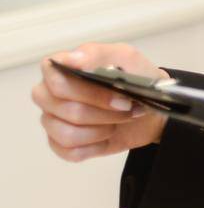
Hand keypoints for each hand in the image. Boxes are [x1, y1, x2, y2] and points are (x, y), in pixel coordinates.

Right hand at [34, 44, 168, 161]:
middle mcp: (49, 94)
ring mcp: (52, 120)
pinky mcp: (60, 144)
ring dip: (101, 128)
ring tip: (120, 119)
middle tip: (126, 105)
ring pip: (67, 132)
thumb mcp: (126, 58)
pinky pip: (70, 152)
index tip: (112, 86)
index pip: (53, 76)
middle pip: (64, 107)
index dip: (82, 86)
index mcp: (61, 69)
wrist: (150, 108)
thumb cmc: (135, 77)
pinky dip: (96, 146)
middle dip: (101, 109)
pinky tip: (108, 135)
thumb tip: (72, 59)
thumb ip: (99, 54)